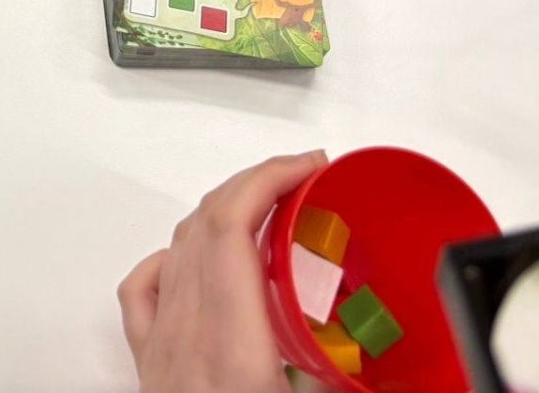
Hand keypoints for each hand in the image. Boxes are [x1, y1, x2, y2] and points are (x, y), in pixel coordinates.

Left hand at [118, 151, 324, 392]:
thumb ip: (342, 378)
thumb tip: (393, 363)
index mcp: (232, 346)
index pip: (231, 228)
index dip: (268, 180)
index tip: (308, 167)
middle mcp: (187, 335)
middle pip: (206, 223)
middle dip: (255, 182)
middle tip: (301, 178)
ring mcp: (160, 344)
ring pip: (178, 247)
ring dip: (222, 211)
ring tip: (266, 209)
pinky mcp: (147, 361)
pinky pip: (145, 286)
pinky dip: (175, 254)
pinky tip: (201, 258)